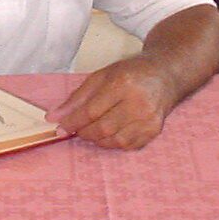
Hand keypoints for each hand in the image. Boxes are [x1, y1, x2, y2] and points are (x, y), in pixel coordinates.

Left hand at [45, 55, 175, 148]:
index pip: (91, 110)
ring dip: (97, 139)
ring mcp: (148, 120)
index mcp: (123, 84)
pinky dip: (112, 143)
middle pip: (102, 128)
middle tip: (76, 128)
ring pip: (114, 141)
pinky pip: (127, 146)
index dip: (73, 122)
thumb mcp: (101, 76)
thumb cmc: (130, 73)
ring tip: (92, 129)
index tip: (59, 127)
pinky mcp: (154, 131)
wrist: (164, 76)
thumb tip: (54, 117)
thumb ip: (77, 97)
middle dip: (84, 132)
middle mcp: (138, 103)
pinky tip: (109, 132)